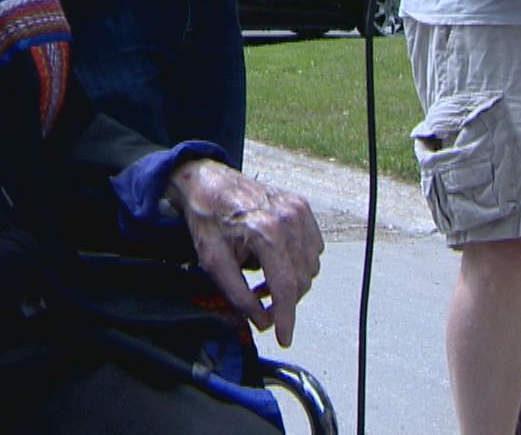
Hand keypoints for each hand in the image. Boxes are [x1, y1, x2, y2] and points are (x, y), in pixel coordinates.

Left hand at [168, 160, 323, 346]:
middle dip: (284, 302)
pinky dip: (298, 263)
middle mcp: (288, 218)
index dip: (286, 317)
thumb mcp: (213, 262)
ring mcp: (298, 210)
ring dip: (291, 283)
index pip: (286, 285)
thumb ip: (238, 295)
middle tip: (260, 307)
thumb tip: (262, 322)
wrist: (207, 182)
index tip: (284, 338)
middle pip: (301, 279)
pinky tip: (275, 264)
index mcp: (264, 230)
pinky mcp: (301, 207)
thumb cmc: (208, 219)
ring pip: (310, 266)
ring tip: (262, 284)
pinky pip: (313, 248)